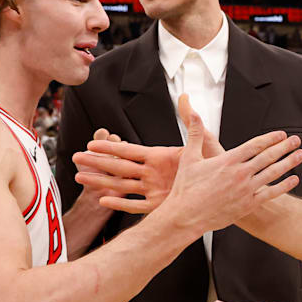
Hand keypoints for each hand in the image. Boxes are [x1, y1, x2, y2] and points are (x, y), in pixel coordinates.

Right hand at [75, 95, 242, 214]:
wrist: (226, 190)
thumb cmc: (215, 165)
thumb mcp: (203, 142)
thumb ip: (191, 121)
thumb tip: (185, 96)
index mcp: (159, 156)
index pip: (129, 150)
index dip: (110, 147)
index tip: (91, 142)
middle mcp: (152, 172)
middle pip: (119, 167)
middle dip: (97, 162)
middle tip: (75, 158)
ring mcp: (153, 189)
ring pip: (121, 185)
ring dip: (101, 181)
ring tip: (80, 177)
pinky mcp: (159, 205)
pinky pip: (135, 206)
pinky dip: (120, 204)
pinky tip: (102, 201)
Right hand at [159, 97, 301, 233]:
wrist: (186, 216)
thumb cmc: (187, 189)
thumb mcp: (189, 157)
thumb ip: (195, 134)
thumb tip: (193, 115)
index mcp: (228, 161)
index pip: (255, 145)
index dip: (270, 138)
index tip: (281, 134)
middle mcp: (240, 174)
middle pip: (268, 156)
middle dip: (284, 147)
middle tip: (296, 140)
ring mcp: (245, 189)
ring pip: (272, 173)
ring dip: (288, 162)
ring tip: (300, 155)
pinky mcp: (247, 205)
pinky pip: (270, 193)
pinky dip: (284, 186)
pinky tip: (293, 180)